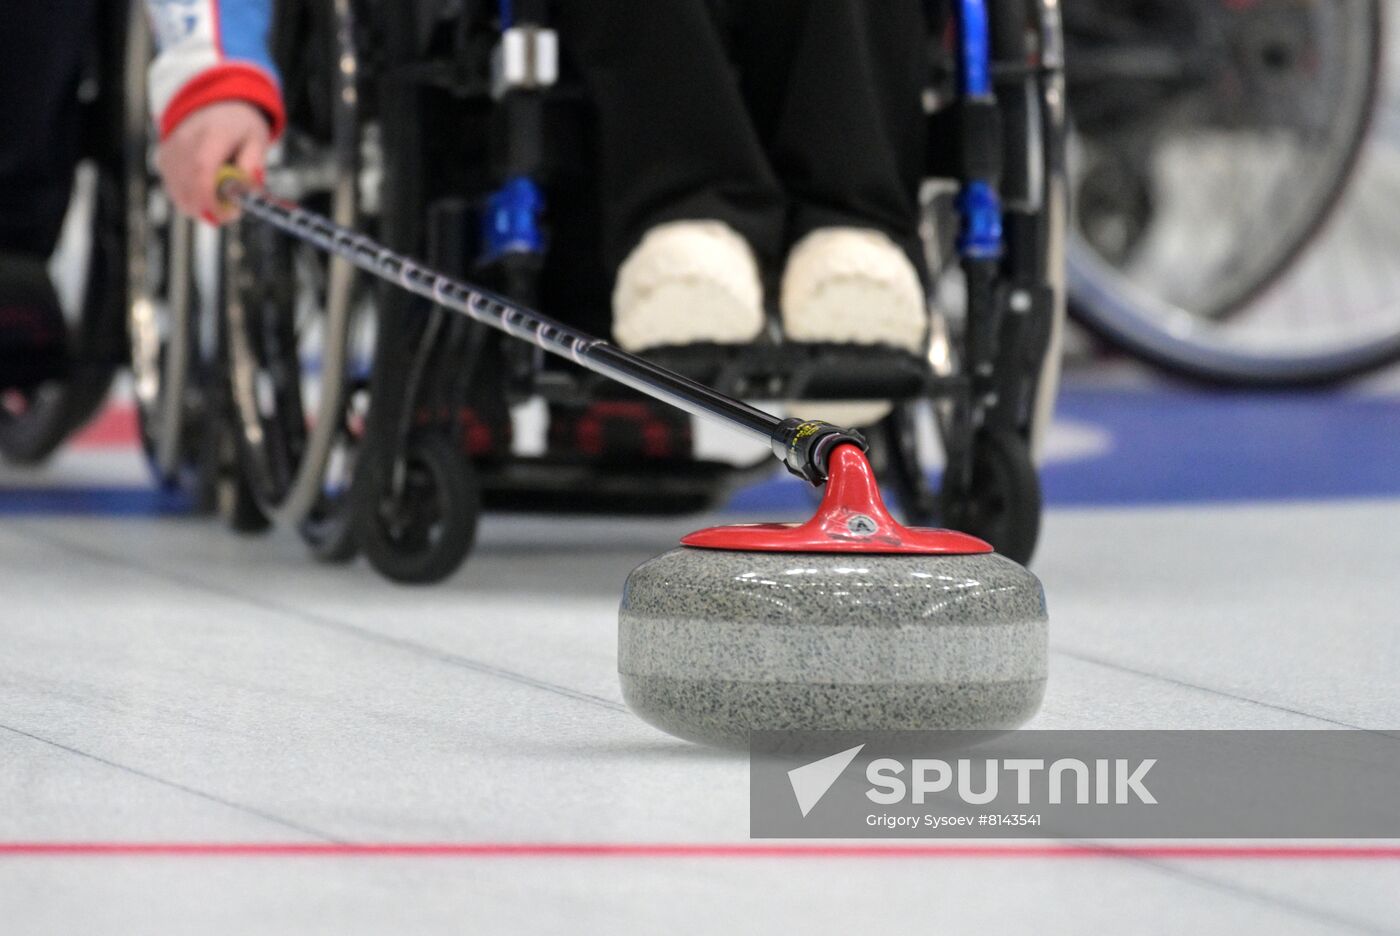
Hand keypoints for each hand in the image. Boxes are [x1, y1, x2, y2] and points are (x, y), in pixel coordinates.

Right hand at [156, 101, 271, 222]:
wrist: (214, 106)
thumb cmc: (238, 125)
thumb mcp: (257, 140)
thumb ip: (253, 166)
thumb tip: (248, 192)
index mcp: (213, 133)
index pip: (202, 168)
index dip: (209, 198)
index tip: (222, 216)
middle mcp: (185, 141)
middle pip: (188, 186)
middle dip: (210, 209)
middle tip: (232, 211)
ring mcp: (171, 151)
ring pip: (179, 193)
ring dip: (201, 206)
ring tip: (222, 195)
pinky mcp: (163, 160)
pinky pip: (174, 191)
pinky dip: (191, 198)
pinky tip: (206, 188)